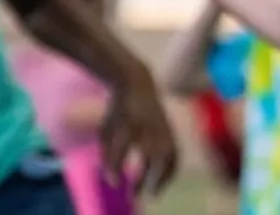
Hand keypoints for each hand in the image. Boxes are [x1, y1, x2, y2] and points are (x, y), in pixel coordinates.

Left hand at [100, 76, 178, 195]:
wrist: (138, 84)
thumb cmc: (118, 111)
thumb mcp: (105, 132)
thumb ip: (109, 157)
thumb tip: (113, 182)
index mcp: (128, 124)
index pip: (122, 148)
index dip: (117, 166)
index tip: (115, 184)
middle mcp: (148, 126)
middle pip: (153, 155)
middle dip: (148, 178)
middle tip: (138, 196)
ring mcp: (162, 128)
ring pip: (168, 156)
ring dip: (162, 177)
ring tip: (153, 192)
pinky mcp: (171, 131)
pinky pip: (174, 154)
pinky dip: (169, 170)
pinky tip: (159, 180)